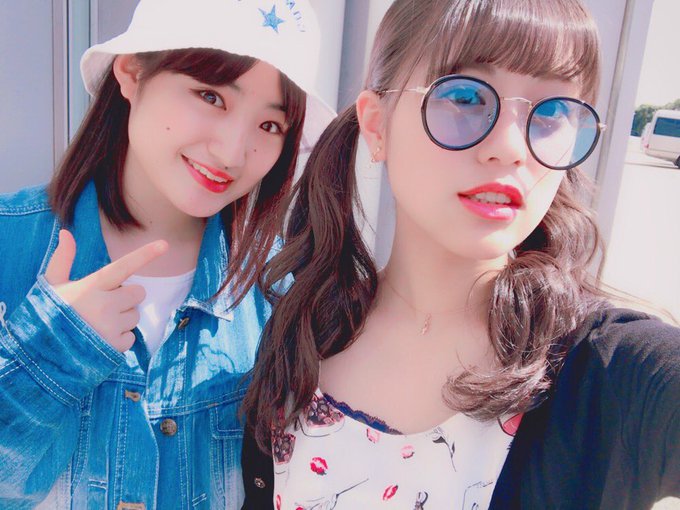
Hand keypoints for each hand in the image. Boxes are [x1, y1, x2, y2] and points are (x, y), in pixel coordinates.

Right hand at [45, 229, 167, 351]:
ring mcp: (111, 327)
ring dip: (122, 318)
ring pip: (136, 315)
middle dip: (126, 298)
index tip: (164, 244)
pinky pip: (132, 337)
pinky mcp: (115, 346)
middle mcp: (104, 305)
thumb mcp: (51, 286)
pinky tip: (100, 339)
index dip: (145, 255)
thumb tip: (66, 233)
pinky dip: (120, 338)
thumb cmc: (48, 315)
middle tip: (103, 305)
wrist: (39, 355)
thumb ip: (63, 259)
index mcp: (90, 287)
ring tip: (98, 324)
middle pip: (138, 293)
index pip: (123, 267)